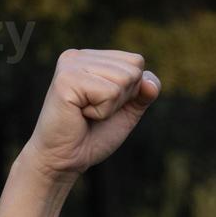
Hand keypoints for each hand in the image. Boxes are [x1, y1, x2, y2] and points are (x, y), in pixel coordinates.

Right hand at [20, 48, 160, 179]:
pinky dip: (102, 112)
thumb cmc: (93, 135)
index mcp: (91, 58)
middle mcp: (78, 56)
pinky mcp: (66, 79)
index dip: (131, 91)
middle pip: (132, 69)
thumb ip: (143, 93)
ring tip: (86, 113)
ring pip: (123, 80)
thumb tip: (150, 82)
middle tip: (94, 112)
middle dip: (122, 99)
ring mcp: (70, 65)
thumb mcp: (126, 111)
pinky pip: (110, 92)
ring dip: (111, 106)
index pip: (136, 62)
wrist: (65, 160)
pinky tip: (81, 114)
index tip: (104, 105)